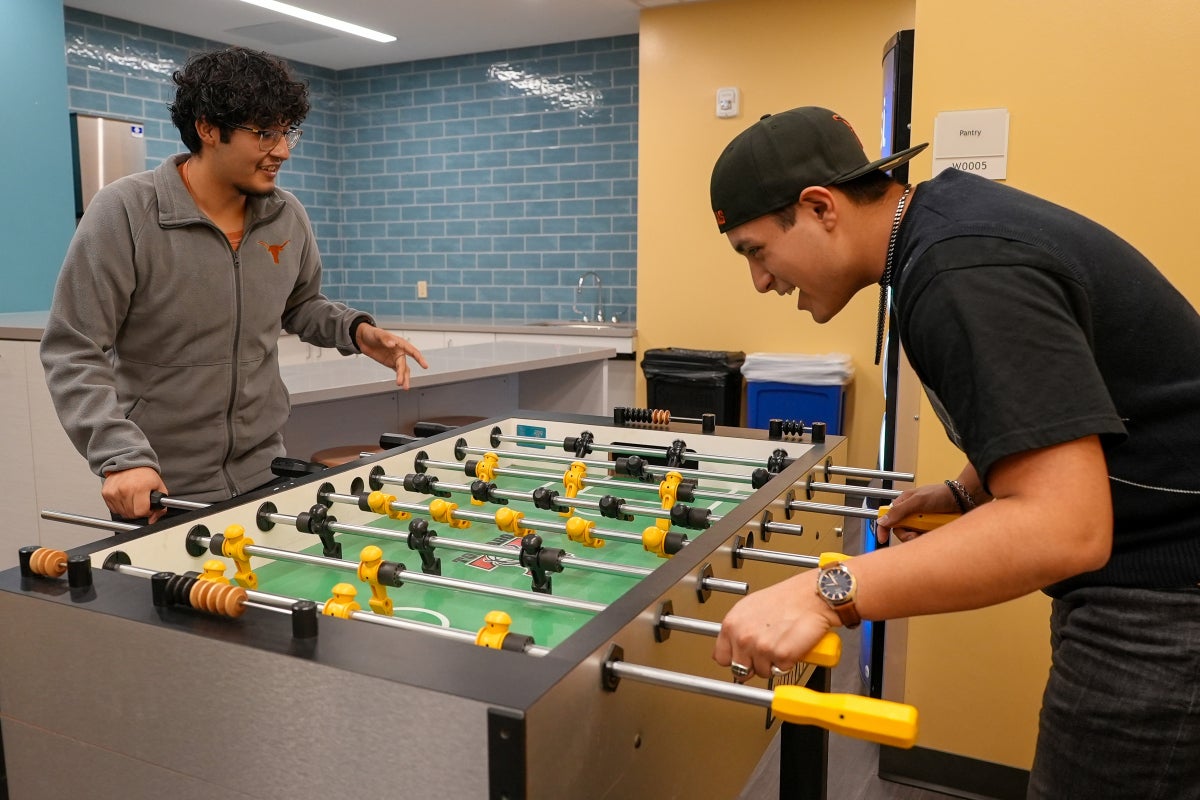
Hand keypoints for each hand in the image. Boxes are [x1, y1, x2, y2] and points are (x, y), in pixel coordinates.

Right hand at [102, 466, 168, 522]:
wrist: (129, 461)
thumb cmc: (145, 474)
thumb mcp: (159, 487)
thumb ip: (161, 505)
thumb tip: (153, 519)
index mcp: (139, 488)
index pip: (141, 512)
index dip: (147, 512)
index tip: (148, 507)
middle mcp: (125, 490)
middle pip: (131, 514)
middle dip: (138, 511)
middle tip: (141, 501)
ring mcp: (114, 492)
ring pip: (122, 513)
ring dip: (129, 509)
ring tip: (133, 498)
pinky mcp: (106, 493)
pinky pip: (113, 509)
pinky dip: (120, 506)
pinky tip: (125, 497)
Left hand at [355, 324, 428, 388]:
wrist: (363, 338)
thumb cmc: (373, 334)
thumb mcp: (378, 334)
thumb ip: (385, 339)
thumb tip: (392, 344)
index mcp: (400, 344)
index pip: (412, 352)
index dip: (419, 359)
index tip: (425, 366)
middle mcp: (400, 352)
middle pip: (404, 365)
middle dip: (403, 374)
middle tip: (400, 382)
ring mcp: (395, 358)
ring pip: (402, 370)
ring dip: (403, 378)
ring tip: (404, 387)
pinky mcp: (390, 363)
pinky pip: (397, 371)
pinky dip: (400, 378)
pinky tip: (401, 384)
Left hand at [713, 571, 838, 680]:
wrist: (811, 596)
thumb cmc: (785, 598)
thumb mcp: (749, 607)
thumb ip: (737, 628)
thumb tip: (731, 644)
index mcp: (731, 624)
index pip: (721, 657)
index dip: (735, 659)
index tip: (743, 658)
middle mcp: (743, 637)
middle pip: (740, 670)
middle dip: (753, 665)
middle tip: (766, 652)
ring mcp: (761, 648)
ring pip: (761, 673)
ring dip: (772, 664)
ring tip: (781, 644)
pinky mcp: (781, 656)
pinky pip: (780, 670)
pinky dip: (788, 663)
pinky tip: (791, 647)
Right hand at [876, 482, 960, 543]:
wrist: (964, 499)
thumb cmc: (942, 495)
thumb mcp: (918, 501)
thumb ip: (899, 511)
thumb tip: (882, 521)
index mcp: (904, 503)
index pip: (888, 517)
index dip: (884, 528)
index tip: (882, 539)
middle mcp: (911, 513)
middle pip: (900, 530)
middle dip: (906, 534)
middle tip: (915, 534)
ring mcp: (921, 521)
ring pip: (912, 536)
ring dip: (918, 536)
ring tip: (928, 531)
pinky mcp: (931, 528)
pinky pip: (924, 538)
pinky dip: (928, 537)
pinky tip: (934, 532)